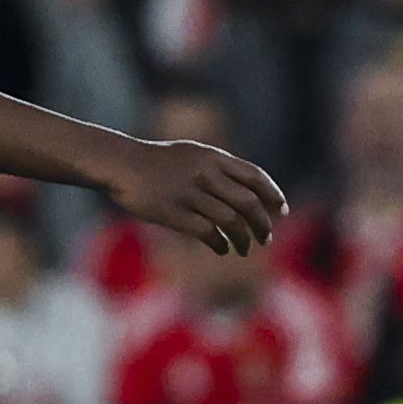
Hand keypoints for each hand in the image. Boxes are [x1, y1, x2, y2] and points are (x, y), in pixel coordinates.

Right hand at [114, 135, 288, 256]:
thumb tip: (249, 190)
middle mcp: (205, 173)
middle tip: (266, 238)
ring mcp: (189, 193)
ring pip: (230, 221)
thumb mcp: (193, 154)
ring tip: (244, 249)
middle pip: (248, 202)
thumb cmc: (158, 161)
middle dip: (262, 223)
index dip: (273, 195)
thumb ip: (220, 168)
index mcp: (213, 157)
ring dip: (243, 239)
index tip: (281, 212)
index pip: (255, 176)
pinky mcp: (173, 212)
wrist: (121, 164)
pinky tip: (222, 248)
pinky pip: (207, 232)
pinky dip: (220, 243)